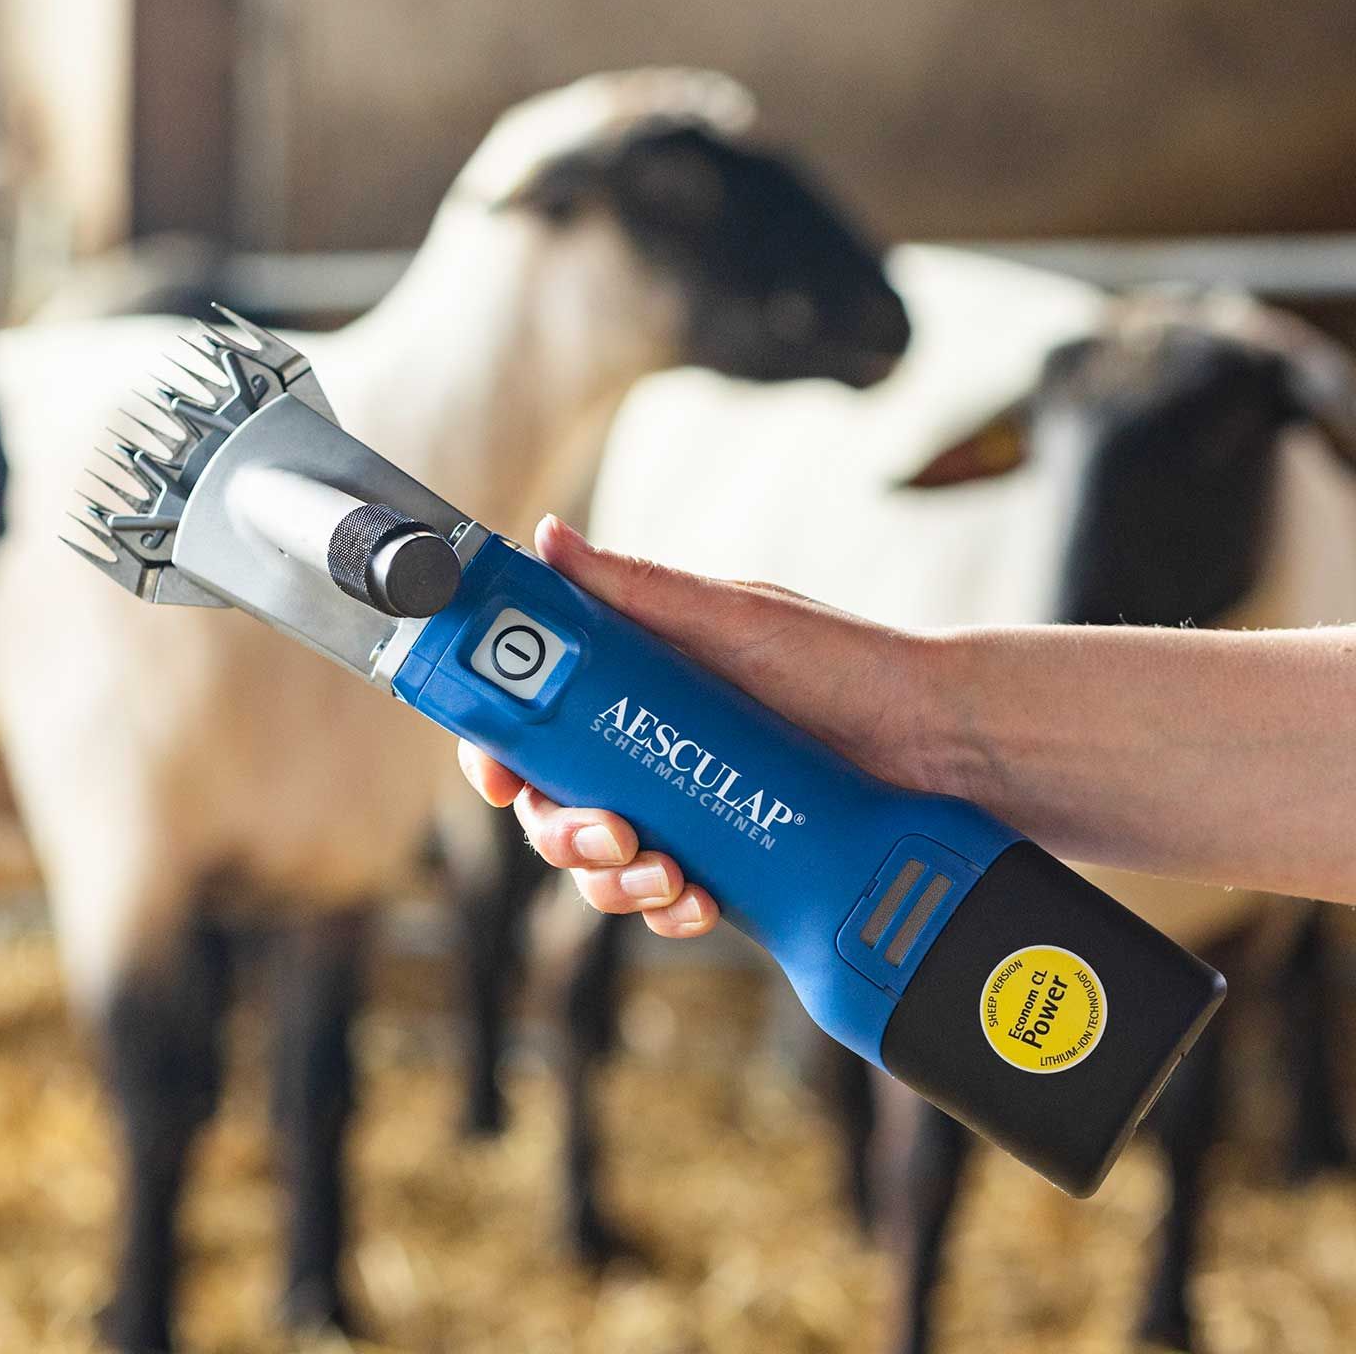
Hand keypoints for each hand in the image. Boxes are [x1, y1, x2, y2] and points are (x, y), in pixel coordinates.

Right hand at [457, 514, 931, 937]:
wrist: (945, 750)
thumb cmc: (847, 666)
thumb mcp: (735, 618)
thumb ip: (636, 589)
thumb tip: (547, 537)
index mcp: (632, 682)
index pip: (534, 720)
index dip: (500, 753)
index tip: (500, 775)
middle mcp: (645, 747)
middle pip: (552, 803)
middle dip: (561, 830)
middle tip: (609, 831)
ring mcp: (682, 808)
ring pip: (600, 862)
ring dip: (609, 879)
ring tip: (663, 872)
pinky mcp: (722, 863)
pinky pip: (663, 898)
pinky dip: (665, 907)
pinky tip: (694, 900)